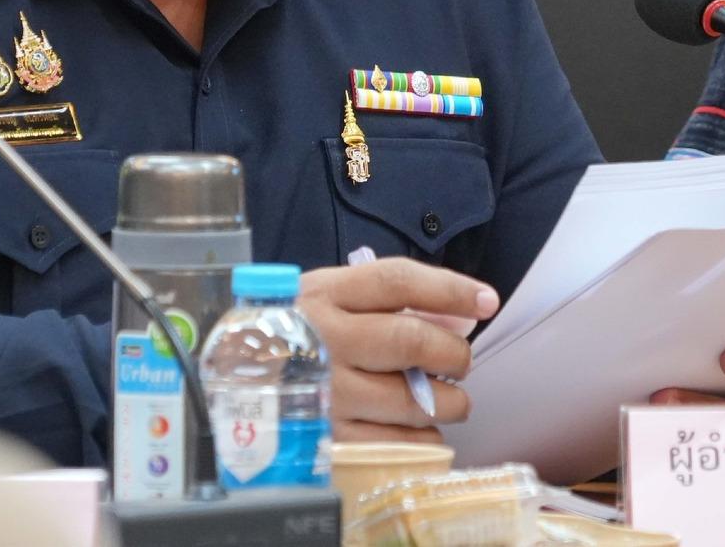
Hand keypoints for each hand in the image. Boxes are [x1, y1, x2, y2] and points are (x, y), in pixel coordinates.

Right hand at [296, 257, 499, 441]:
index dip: (450, 289)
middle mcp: (324, 340)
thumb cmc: (301, 336)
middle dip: (453, 354)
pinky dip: (424, 438)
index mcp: (326, 295)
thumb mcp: (332, 299)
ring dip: (448, 402)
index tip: (486, 302)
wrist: (238, 384)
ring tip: (450, 401)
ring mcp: (326, 393)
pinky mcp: (329, 439)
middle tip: (460, 362)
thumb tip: (463, 319)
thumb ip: (391, 302)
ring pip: (411, 398)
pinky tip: (422, 428)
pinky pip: (397, 444)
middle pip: (410, 340)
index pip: (397, 281)